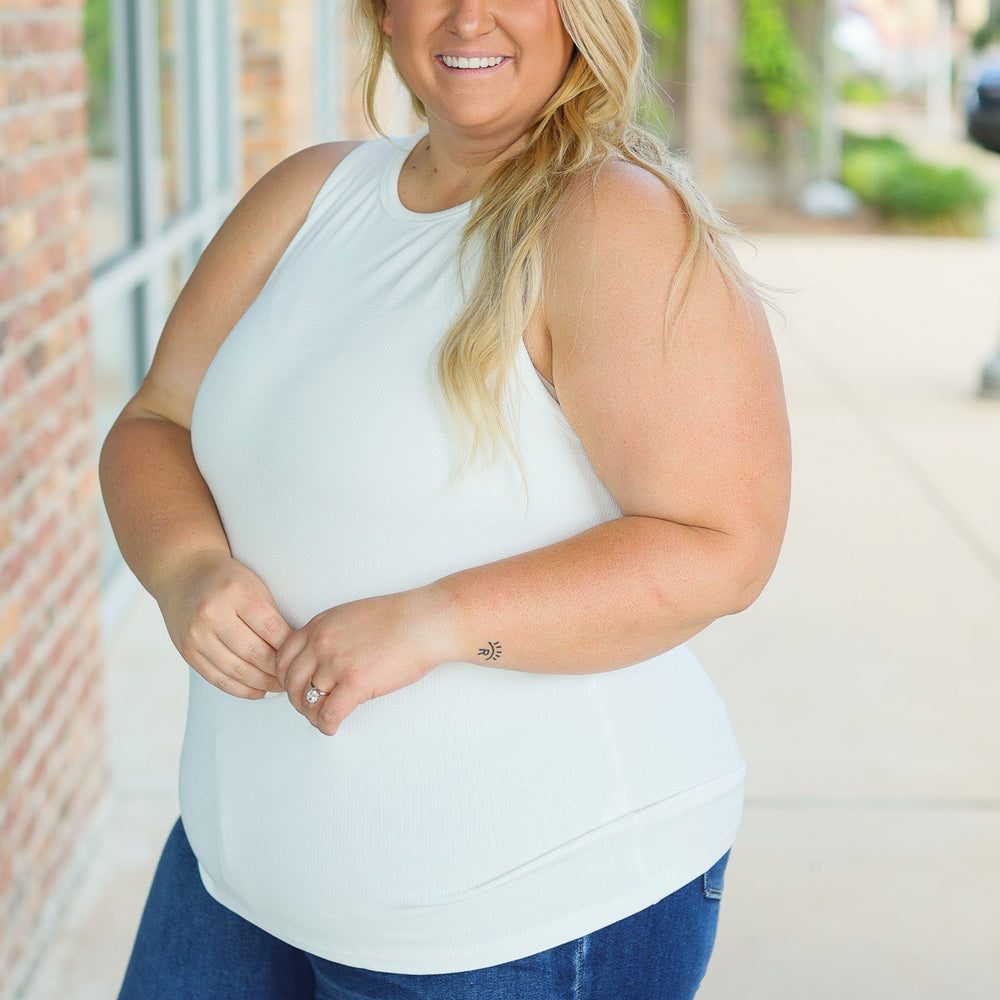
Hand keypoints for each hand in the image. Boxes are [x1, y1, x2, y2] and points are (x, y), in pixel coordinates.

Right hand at [156, 550, 291, 698]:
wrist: (183, 574)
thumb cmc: (226, 579)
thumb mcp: (254, 585)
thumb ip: (271, 615)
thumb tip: (294, 649)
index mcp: (235, 593)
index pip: (271, 629)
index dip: (289, 647)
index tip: (301, 655)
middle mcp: (212, 614)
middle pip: (254, 653)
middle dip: (278, 670)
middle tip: (293, 676)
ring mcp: (196, 635)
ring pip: (237, 671)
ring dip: (263, 684)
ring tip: (279, 686)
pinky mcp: (187, 652)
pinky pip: (218, 679)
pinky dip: (241, 689)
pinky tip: (258, 691)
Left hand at [276, 587, 449, 734]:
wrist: (424, 622)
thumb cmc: (400, 617)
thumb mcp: (352, 615)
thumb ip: (331, 634)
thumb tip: (324, 657)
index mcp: (320, 625)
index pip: (283, 657)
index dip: (285, 677)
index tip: (293, 686)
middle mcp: (322, 644)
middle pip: (291, 682)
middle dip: (296, 699)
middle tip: (307, 706)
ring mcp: (336, 664)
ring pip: (307, 701)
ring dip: (312, 714)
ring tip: (323, 718)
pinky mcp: (355, 684)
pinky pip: (328, 714)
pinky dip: (327, 726)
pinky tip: (333, 727)